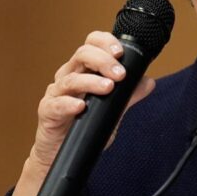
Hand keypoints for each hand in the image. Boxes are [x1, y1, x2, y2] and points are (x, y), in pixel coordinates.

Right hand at [30, 30, 155, 171]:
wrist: (62, 152)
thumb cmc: (86, 125)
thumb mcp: (112, 110)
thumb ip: (128, 95)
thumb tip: (149, 82)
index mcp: (83, 70)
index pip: (92, 44)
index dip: (105, 43)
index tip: (121, 52)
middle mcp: (68, 76)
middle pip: (82, 55)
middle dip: (103, 61)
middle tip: (120, 74)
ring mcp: (56, 93)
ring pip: (71, 79)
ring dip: (91, 81)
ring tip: (108, 88)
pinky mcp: (47, 111)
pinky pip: (56, 104)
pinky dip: (69, 104)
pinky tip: (81, 107)